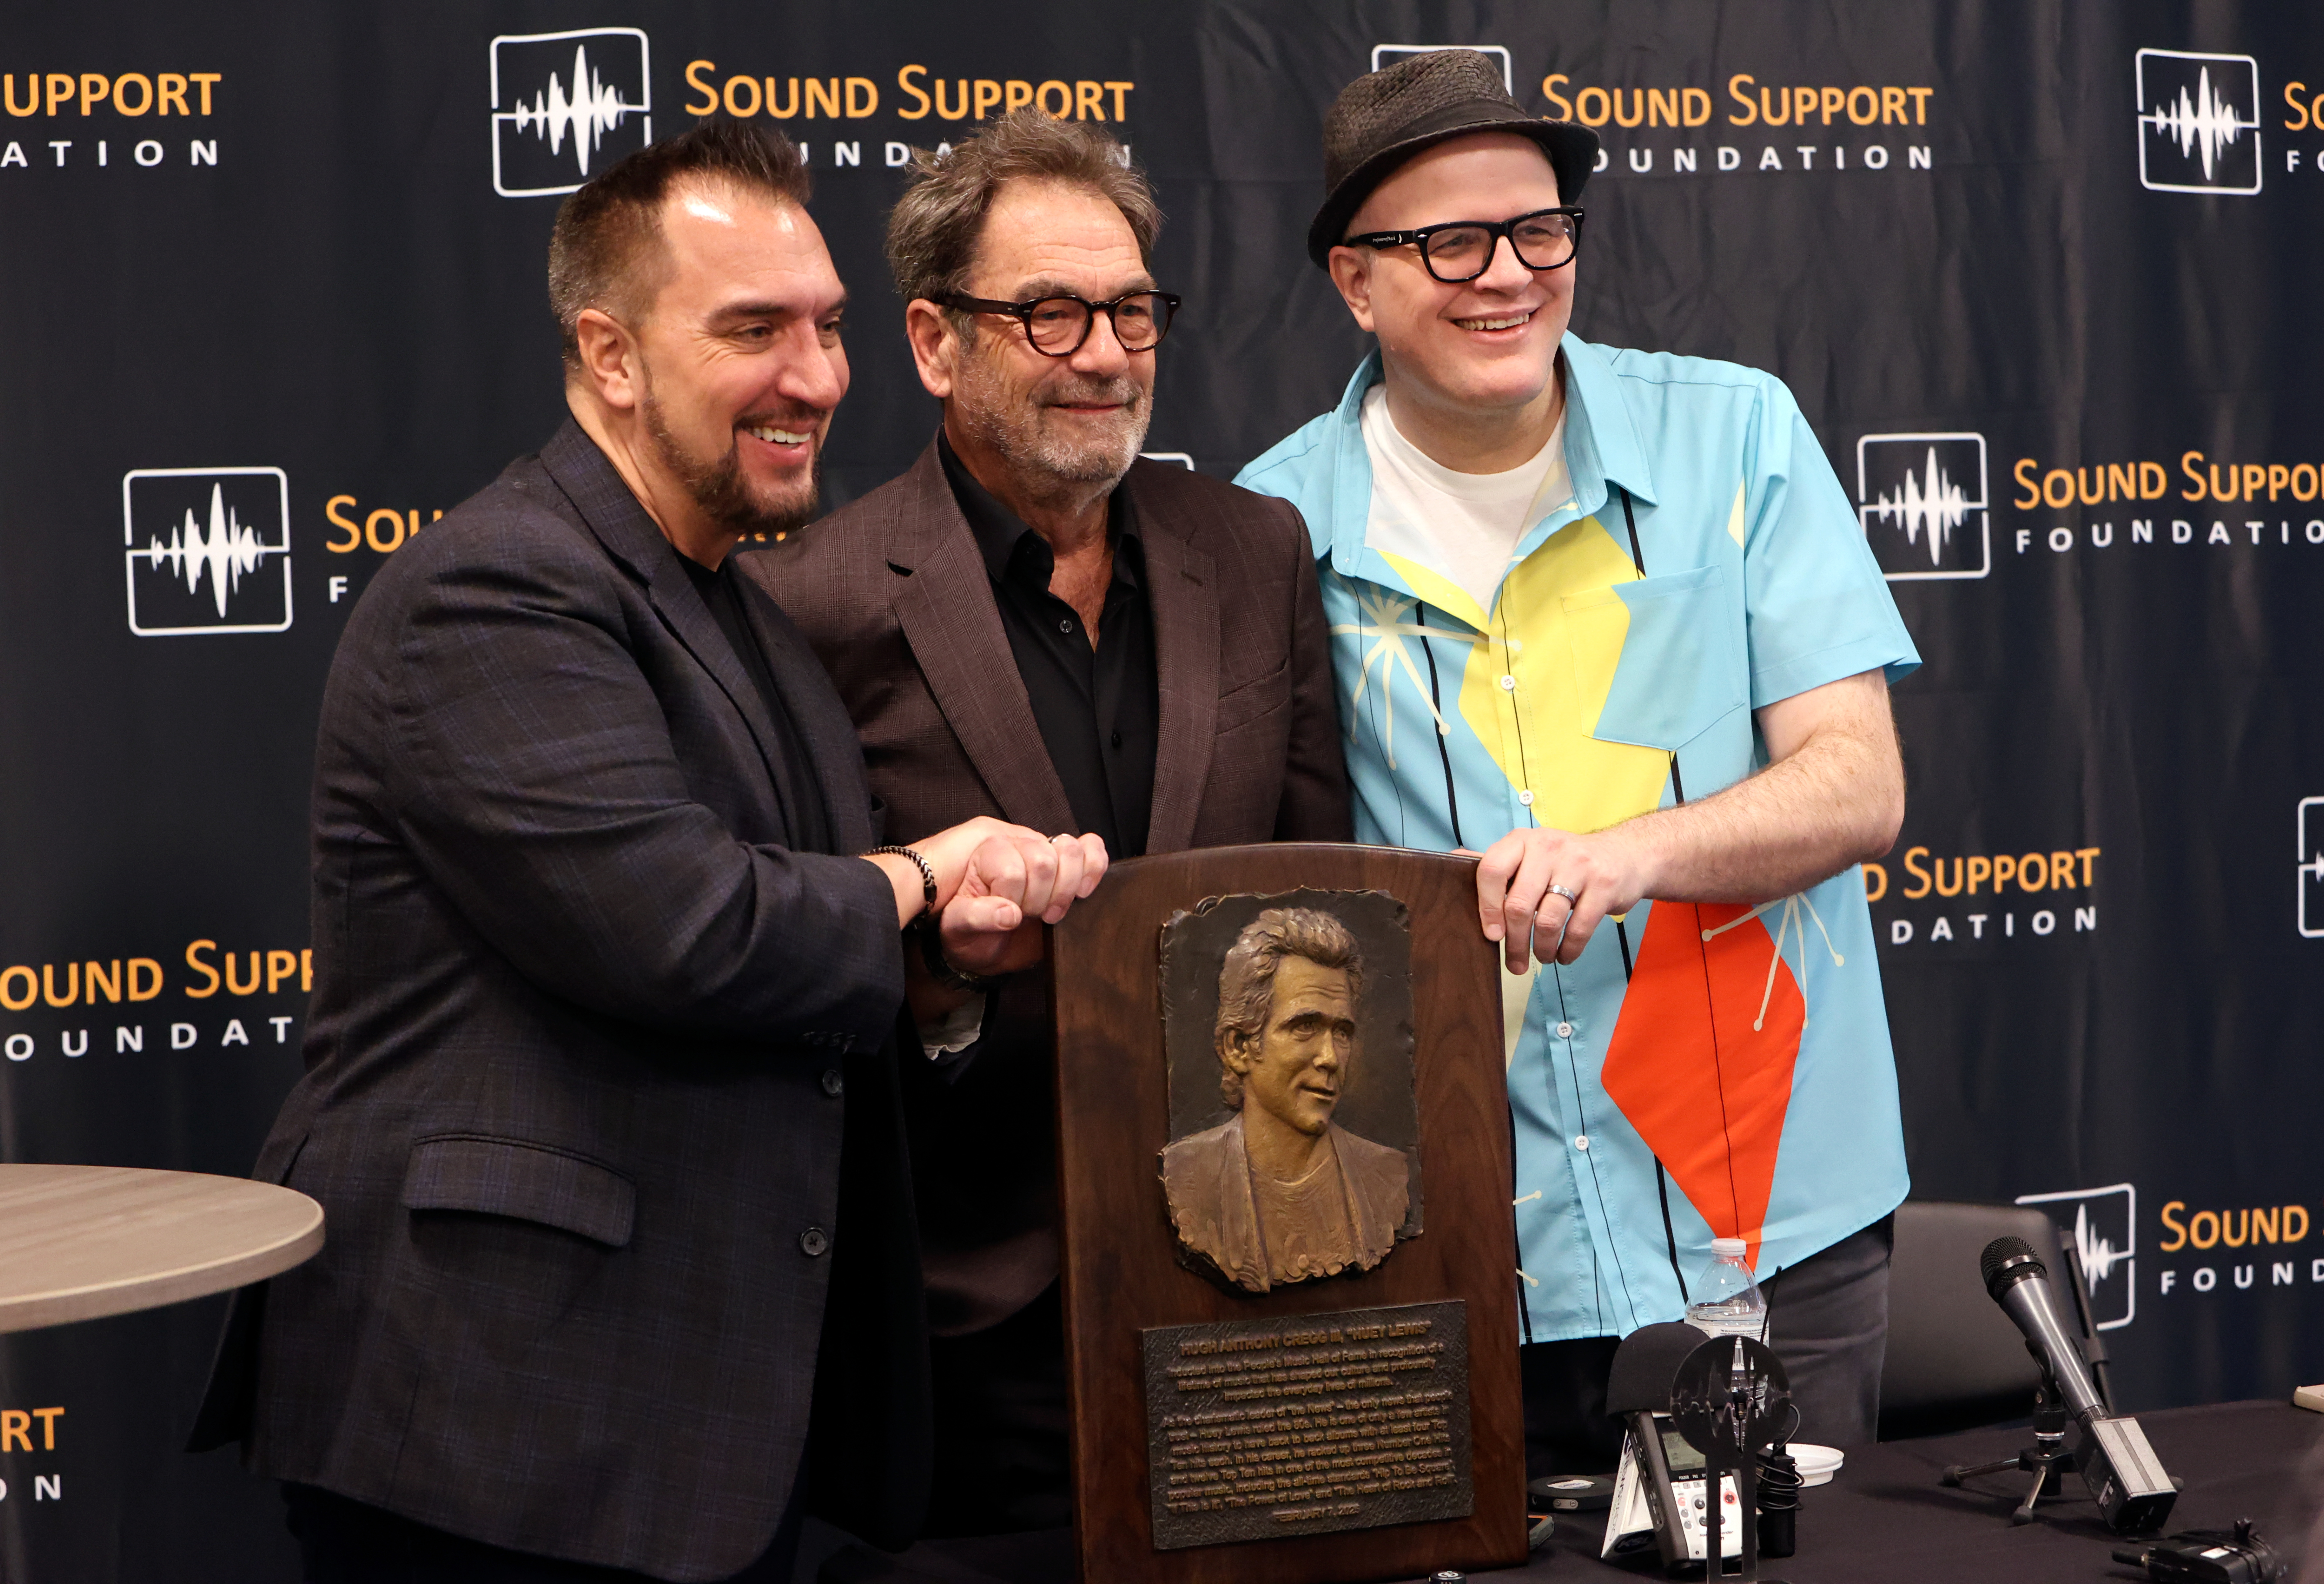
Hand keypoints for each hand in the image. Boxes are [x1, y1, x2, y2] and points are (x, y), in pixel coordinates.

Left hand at [937, 831, 1109, 978]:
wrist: (984, 944)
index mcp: (985, 853)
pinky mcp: (1069, 865)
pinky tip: (1082, 892)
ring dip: (1065, 888)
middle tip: (1029, 915)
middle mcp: (1016, 844)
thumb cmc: (967, 931)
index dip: (1014, 899)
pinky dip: (1093, 867)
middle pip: (1044, 860)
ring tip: (1050, 910)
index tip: (1007, 916)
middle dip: (1040, 897)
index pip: (1012, 871)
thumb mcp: (958, 926)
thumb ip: (975, 917)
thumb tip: (1010, 914)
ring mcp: (1045, 852)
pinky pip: (1092, 849)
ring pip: (1070, 851)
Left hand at [1474, 826, 1652, 970]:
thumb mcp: (1530, 853)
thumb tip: (1449, 861)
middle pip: (1519, 904)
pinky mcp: (1604, 886)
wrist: (1625, 855)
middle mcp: (1548, 848)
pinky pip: (1579, 929)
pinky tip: (1564, 956)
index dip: (1486, 907)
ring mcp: (1579, 866)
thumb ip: (1496, 862)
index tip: (1490, 935)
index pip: (1492, 870)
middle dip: (1513, 942)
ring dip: (1541, 949)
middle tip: (1514, 963)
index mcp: (1523, 841)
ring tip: (1541, 958)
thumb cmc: (1566, 862)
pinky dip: (1568, 951)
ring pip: (1548, 920)